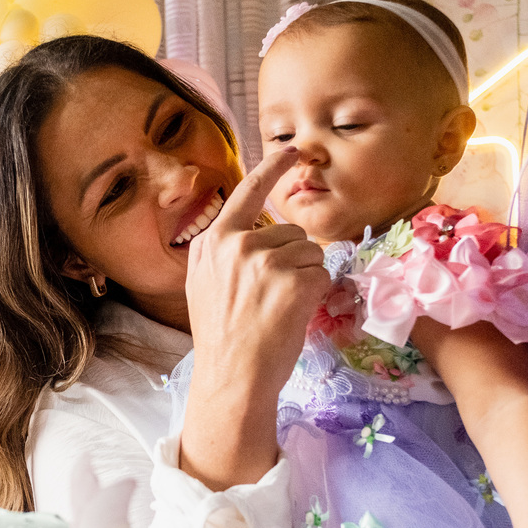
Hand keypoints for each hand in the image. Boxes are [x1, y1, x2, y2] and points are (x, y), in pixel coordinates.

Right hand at [180, 147, 328, 488]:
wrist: (231, 378)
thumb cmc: (221, 339)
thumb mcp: (204, 285)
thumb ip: (225, 254)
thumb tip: (253, 233)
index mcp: (212, 242)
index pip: (247, 191)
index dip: (274, 167)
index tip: (294, 150)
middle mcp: (236, 243)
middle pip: (290, 232)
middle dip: (293, 260)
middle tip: (273, 298)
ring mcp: (264, 260)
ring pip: (311, 253)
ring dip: (307, 278)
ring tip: (280, 308)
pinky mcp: (292, 280)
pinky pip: (322, 275)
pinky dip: (317, 295)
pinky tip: (293, 315)